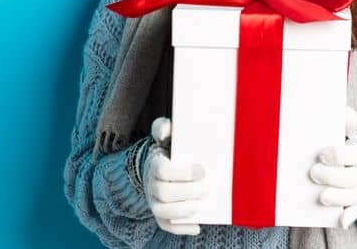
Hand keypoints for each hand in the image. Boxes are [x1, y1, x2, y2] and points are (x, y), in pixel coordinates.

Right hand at [145, 117, 208, 235]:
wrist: (158, 167)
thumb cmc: (168, 150)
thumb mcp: (165, 135)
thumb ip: (164, 128)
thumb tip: (166, 130)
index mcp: (154, 165)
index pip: (162, 171)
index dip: (183, 173)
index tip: (201, 170)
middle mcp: (151, 185)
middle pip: (164, 193)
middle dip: (188, 192)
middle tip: (206, 188)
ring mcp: (154, 202)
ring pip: (163, 212)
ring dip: (183, 211)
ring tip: (199, 205)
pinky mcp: (160, 215)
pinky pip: (166, 226)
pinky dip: (181, 229)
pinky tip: (197, 226)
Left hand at [310, 107, 356, 228]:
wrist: (354, 160)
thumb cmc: (341, 140)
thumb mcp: (344, 126)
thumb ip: (342, 116)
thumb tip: (339, 107)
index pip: (353, 153)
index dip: (339, 155)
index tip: (322, 154)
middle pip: (351, 176)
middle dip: (332, 177)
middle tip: (313, 173)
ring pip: (352, 194)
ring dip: (337, 196)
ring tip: (321, 196)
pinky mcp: (356, 200)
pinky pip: (355, 210)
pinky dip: (348, 216)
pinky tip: (340, 221)